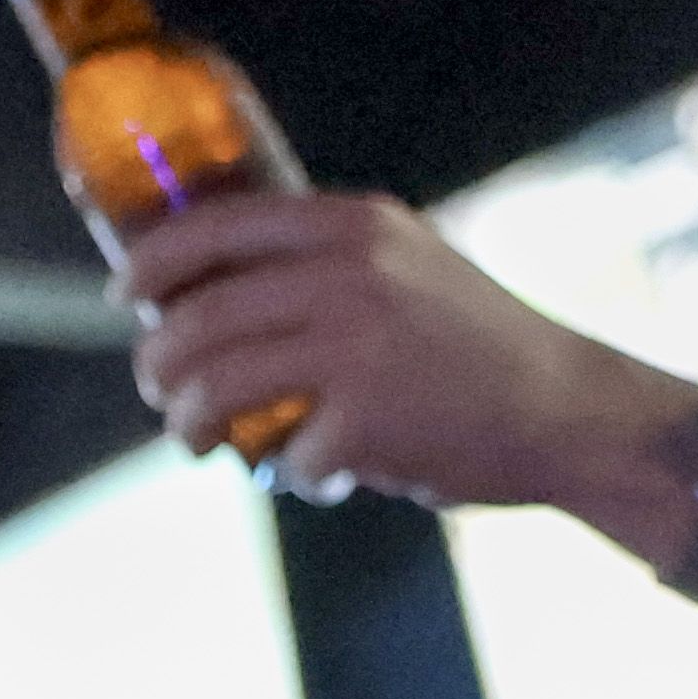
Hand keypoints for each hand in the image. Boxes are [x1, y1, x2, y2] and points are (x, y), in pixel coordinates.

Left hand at [116, 192, 697, 512]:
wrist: (571, 409)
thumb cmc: (481, 347)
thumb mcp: (408, 265)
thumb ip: (330, 264)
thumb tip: (221, 289)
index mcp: (353, 224)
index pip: (215, 227)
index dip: (152, 264)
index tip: (126, 296)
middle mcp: (350, 272)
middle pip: (199, 316)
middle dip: (158, 364)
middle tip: (158, 391)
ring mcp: (357, 343)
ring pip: (216, 385)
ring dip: (188, 422)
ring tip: (195, 440)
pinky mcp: (367, 416)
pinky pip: (285, 455)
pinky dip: (291, 473)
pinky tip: (318, 472)